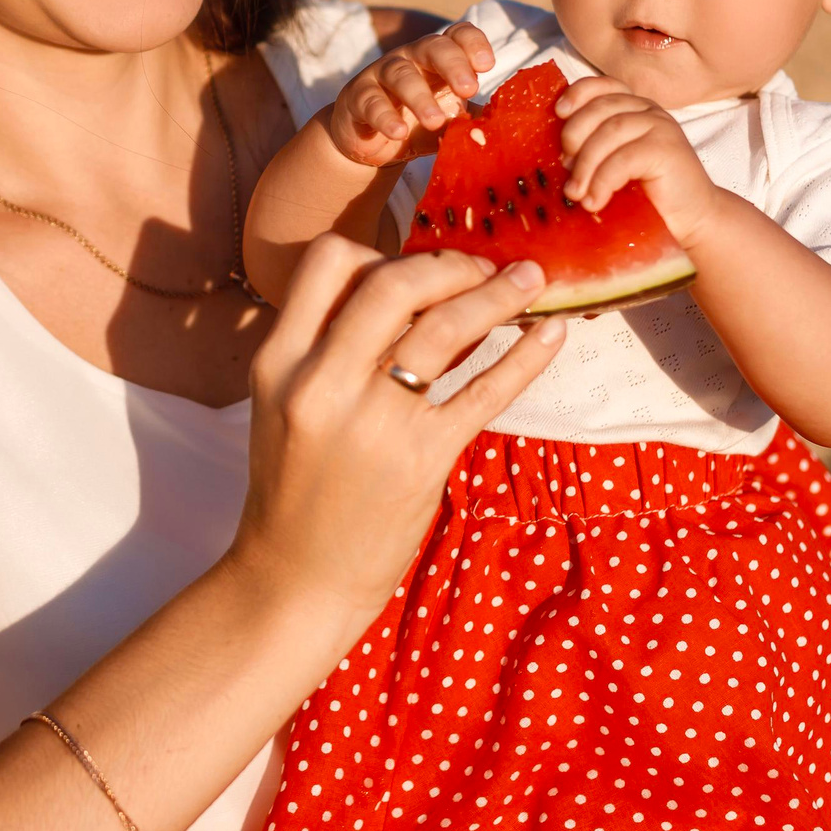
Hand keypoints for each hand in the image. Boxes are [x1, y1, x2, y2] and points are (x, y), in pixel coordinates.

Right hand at [234, 237, 559, 622]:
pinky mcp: (421, 460)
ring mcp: (373, 423)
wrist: (297, 579)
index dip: (379, 251)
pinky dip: (524, 357)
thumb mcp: (283, 404)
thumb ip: (324, 347)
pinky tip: (549, 336)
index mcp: (280, 362)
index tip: (416, 265)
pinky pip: (484, 392)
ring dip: (497, 294)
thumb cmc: (295, 488)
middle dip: (450, 264)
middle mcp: (322, 384)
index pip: (328, 262)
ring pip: (445, 328)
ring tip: (531, 280)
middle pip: (394, 283)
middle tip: (483, 266)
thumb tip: (401, 290)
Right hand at [325, 22, 496, 168]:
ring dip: (419, 97)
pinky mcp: (357, 97)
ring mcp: (381, 74)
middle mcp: (411, 58)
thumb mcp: (450, 120)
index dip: (473, 43)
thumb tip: (506, 128)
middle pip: (432, 46)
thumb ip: (474, 120)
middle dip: (453, 65)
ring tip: (434, 121)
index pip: (458, 35)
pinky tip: (398, 132)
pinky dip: (384, 117)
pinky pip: (370, 101)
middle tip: (469, 89)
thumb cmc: (418, 124)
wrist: (371, 143)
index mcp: (439, 59)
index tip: (487, 66)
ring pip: (400, 74)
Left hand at [553, 76, 727, 245]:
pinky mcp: (667, 149)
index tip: (559, 112)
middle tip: (566, 170)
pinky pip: (624, 158)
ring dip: (585, 165)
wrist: (690, 220)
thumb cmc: (648, 195)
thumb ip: (594, 148)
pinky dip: (603, 181)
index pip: (603, 86)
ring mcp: (660, 126)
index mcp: (633, 108)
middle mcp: (648, 110)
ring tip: (576, 194)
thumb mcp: (615, 164)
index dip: (578, 93)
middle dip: (575, 137)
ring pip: (609, 132)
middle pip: (600, 108)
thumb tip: (560, 154)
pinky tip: (596, 201)